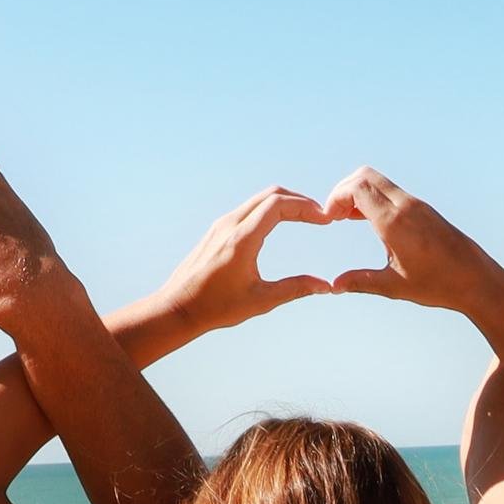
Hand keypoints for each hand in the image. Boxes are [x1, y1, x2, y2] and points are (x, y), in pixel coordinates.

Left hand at [155, 186, 334, 333]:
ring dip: (284, 203)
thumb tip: (325, 286)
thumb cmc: (217, 307)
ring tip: (304, 218)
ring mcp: (221, 225)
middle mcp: (230, 225)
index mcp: (242, 239)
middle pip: (270, 195)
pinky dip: (269, 209)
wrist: (179, 308)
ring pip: (258, 200)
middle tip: (319, 215)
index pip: (278, 205)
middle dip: (299, 201)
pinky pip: (247, 209)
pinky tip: (279, 224)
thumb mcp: (261, 300)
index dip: (305, 208)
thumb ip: (295, 289)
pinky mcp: (217, 231)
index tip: (324, 219)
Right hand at [323, 168, 503, 314]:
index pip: (357, 188)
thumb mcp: (394, 286)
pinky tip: (368, 220)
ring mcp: (417, 205)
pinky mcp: (424, 210)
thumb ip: (361, 282)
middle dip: (343, 190)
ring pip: (379, 181)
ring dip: (359, 193)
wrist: (477, 281)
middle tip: (333, 215)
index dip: (335, 198)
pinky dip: (374, 198)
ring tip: (346, 218)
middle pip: (365, 176)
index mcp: (394, 222)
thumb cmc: (438, 284)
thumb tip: (334, 286)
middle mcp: (406, 206)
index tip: (328, 218)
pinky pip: (392, 192)